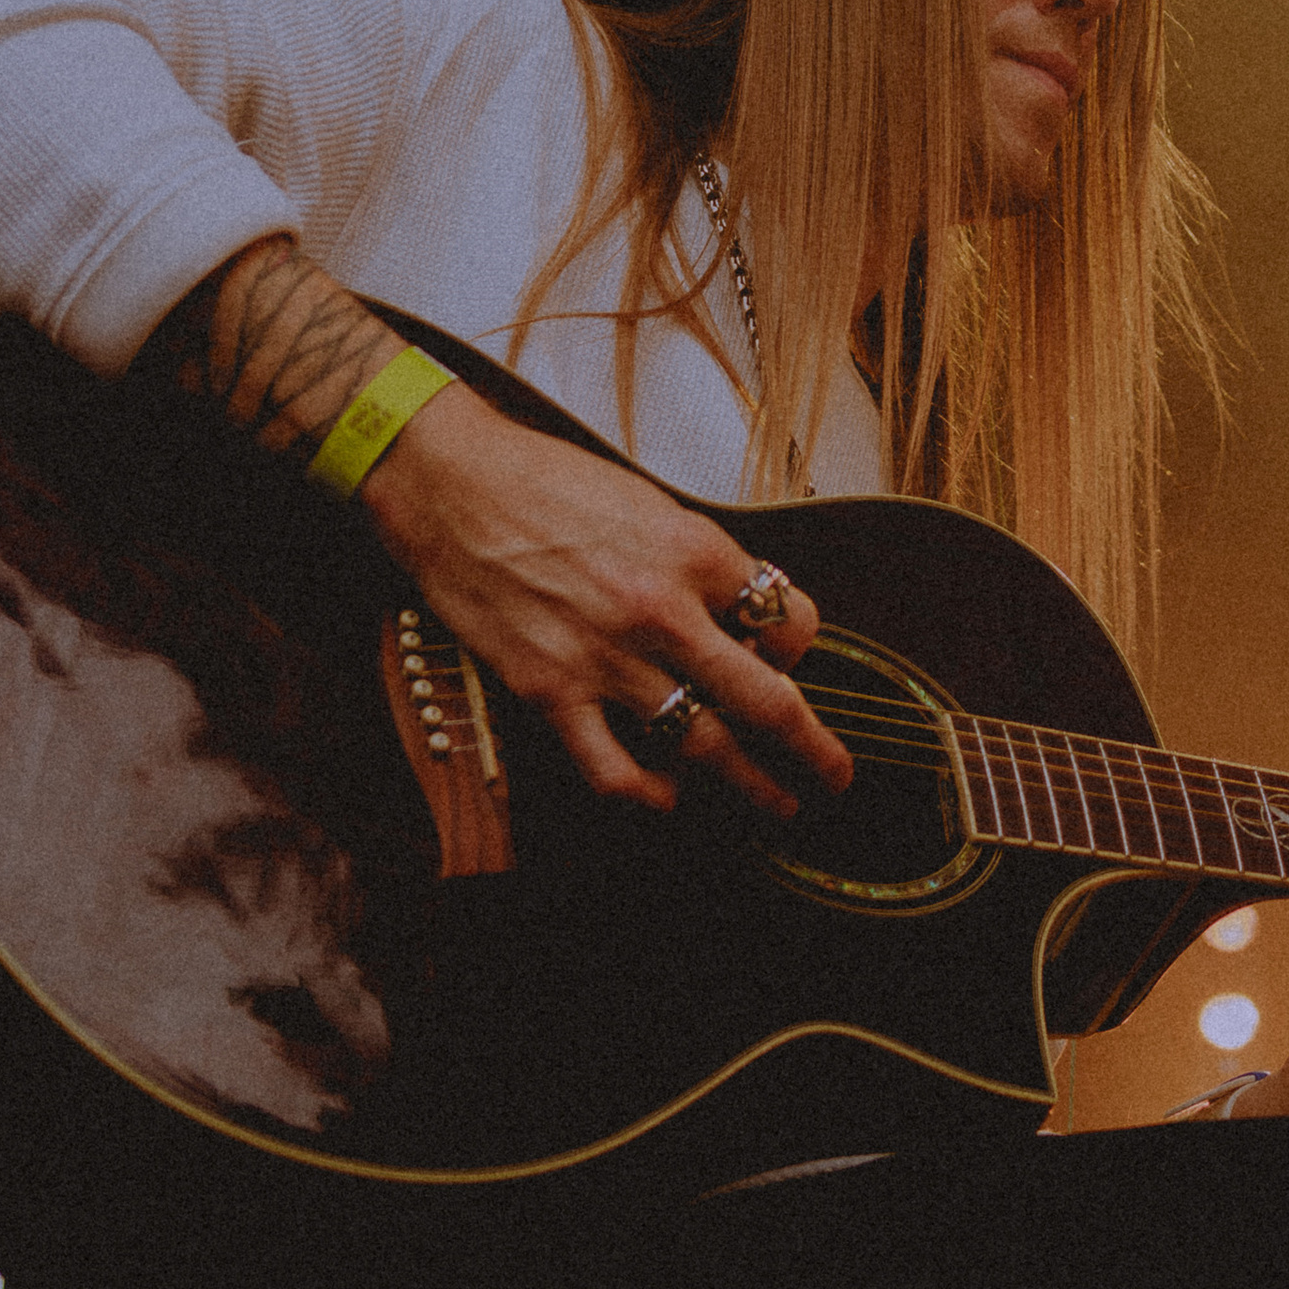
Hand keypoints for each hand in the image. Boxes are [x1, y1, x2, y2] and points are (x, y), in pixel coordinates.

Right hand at [146, 234, 851, 821]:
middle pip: (767, 701)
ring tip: (776, 807)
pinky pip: (616, 770)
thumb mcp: (650, 501)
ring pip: (703, 746)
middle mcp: (663, 610)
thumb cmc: (549, 481)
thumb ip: (700, 560)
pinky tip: (667, 798)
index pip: (789, 620)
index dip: (801, 647)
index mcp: (697, 550)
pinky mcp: (549, 693)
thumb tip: (744, 613)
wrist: (452, 484)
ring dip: (750, 788)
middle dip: (813, 751)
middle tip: (836, 778)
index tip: (792, 660)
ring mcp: (606, 659)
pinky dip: (651, 796)